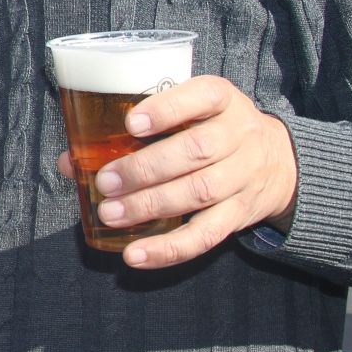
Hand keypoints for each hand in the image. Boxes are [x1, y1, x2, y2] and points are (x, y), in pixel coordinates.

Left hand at [57, 75, 297, 269]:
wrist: (280, 163)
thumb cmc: (211, 129)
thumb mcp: (188, 113)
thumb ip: (133, 131)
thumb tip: (71, 161)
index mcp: (222, 100)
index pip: (203, 96)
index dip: (167, 109)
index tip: (130, 123)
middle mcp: (239, 135)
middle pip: (196, 151)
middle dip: (146, 168)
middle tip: (106, 182)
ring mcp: (243, 177)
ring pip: (200, 192)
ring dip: (151, 205)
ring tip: (111, 214)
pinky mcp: (240, 215)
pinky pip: (207, 235)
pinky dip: (170, 249)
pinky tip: (136, 255)